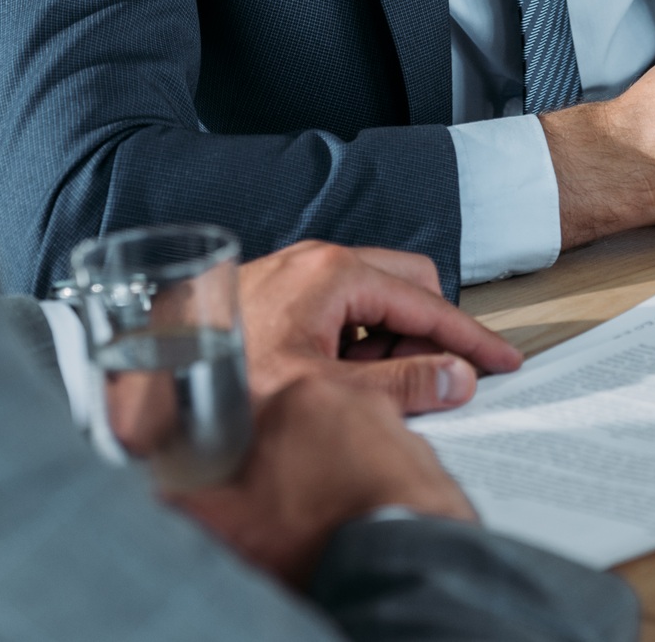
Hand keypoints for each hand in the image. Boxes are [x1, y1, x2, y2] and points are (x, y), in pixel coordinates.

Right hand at [170, 373, 473, 583]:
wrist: (398, 558)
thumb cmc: (321, 531)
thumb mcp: (230, 521)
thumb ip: (185, 502)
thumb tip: (159, 498)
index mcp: (299, 397)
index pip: (258, 415)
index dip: (248, 457)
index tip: (248, 485)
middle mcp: (353, 399)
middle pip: (307, 428)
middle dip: (294, 464)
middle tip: (284, 507)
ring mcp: (395, 426)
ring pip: (350, 447)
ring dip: (335, 475)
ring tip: (324, 518)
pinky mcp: (425, 457)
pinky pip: (388, 469)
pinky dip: (374, 490)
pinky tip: (360, 520)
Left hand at [238, 241, 521, 408]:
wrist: (153, 387)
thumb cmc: (225, 385)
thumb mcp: (327, 393)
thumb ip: (401, 387)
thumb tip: (456, 380)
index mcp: (333, 273)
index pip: (427, 302)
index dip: (470, 339)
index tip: (501, 363)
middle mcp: (314, 261)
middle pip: (406, 284)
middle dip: (430, 332)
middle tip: (436, 380)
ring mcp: (292, 274)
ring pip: (373, 297)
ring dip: (390, 341)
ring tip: (380, 389)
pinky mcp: (275, 293)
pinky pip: (340, 307)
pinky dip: (357, 341)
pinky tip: (343, 380)